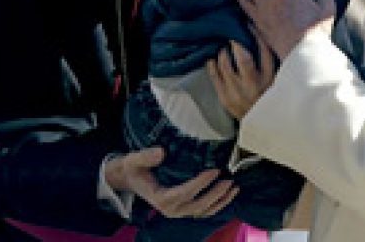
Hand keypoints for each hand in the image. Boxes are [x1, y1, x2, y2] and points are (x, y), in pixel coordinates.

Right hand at [105, 147, 237, 218]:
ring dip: (221, 201)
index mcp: (160, 198)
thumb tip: (161, 152)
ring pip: (204, 211)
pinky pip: (203, 210)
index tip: (214, 171)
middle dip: (216, 194)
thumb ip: (146, 156)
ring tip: (234, 188)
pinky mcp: (184, 209)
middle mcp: (171, 209)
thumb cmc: (134, 168)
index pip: (184, 192)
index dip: (201, 183)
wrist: (130, 179)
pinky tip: (228, 194)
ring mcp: (178, 211)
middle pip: (199, 205)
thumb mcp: (134, 159)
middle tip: (229, 180)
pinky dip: (218, 204)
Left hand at [208, 37, 274, 119]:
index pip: (265, 53)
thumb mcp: (274, 78)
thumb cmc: (267, 95)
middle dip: (235, 43)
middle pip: (243, 59)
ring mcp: (237, 93)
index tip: (249, 26)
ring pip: (225, 65)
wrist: (259, 123)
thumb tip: (255, 32)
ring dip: (223, 52)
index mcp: (270, 80)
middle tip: (231, 35)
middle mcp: (254, 87)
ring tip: (224, 47)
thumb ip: (267, 57)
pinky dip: (212, 64)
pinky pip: (214, 76)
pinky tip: (213, 58)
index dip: (256, 38)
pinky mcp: (224, 98)